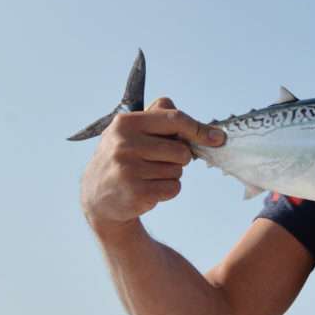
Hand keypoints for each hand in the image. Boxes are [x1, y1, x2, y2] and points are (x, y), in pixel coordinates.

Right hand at [80, 97, 225, 231]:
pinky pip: (174, 188)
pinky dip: (167, 190)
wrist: (97, 195)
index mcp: (126, 123)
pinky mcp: (136, 192)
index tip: (217, 138)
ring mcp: (129, 169)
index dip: (199, 129)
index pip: (174, 119)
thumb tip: (213, 133)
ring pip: (178, 170)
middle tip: (158, 161)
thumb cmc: (126, 158)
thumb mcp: (134, 131)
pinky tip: (148, 188)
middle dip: (179, 158)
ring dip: (170, 174)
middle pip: (181, 149)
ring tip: (148, 175)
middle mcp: (124, 144)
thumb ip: (164, 118)